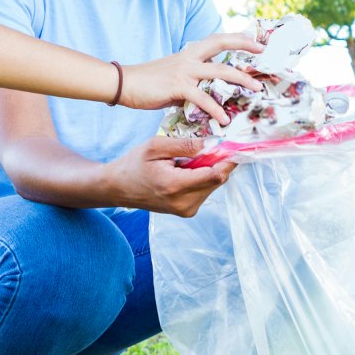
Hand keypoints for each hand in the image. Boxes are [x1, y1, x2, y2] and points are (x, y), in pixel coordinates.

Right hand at [106, 136, 233, 216]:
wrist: (118, 188)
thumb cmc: (134, 164)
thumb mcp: (156, 146)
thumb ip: (186, 145)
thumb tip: (213, 143)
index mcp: (175, 186)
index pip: (215, 174)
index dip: (229, 159)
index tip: (235, 145)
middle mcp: (184, 203)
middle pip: (218, 180)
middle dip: (219, 161)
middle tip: (210, 145)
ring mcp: (186, 210)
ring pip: (213, 185)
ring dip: (210, 169)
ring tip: (189, 159)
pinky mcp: (187, 212)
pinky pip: (205, 190)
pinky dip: (202, 177)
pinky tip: (186, 170)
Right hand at [119, 33, 262, 123]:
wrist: (123, 84)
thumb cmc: (147, 84)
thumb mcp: (174, 78)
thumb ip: (192, 83)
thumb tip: (206, 97)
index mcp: (188, 54)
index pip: (217, 39)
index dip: (237, 38)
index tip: (255, 42)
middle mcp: (189, 58)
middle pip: (222, 43)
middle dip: (245, 46)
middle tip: (264, 53)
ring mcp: (184, 70)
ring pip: (220, 70)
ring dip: (241, 79)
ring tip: (257, 90)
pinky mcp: (178, 86)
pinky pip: (203, 98)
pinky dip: (216, 109)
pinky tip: (224, 119)